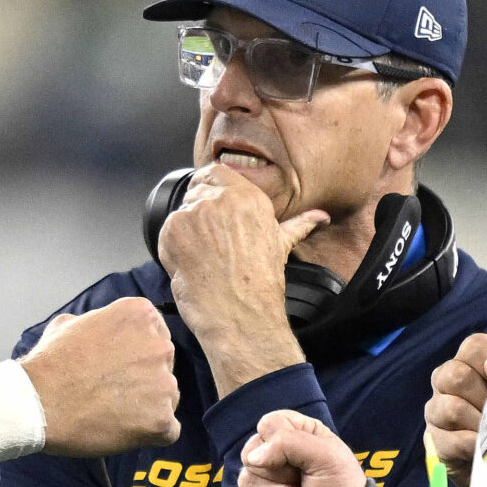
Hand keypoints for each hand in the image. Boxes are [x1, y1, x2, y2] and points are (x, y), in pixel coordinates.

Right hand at [21, 298, 181, 456]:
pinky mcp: (161, 420)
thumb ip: (97, 321)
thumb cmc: (48, 364)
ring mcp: (165, 385)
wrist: (36, 404)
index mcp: (141, 316)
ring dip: (147, 406)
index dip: (135, 354)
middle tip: (112, 392)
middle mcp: (160, 346)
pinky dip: (149, 434)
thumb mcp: (68, 324)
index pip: (155, 335)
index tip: (116, 366)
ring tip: (112, 413)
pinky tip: (123, 431)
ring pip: (168, 398)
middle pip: (165, 366)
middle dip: (144, 379)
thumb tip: (99, 327)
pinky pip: (168, 430)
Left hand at [160, 164, 328, 393]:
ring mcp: (193, 214)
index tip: (213, 210)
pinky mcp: (172, 232)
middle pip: (196, 191)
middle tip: (210, 242)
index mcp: (247, 197)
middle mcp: (219, 199)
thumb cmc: (261, 284)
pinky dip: (174, 248)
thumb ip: (298, 224)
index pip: (215, 172)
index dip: (211, 189)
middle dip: (200, 214)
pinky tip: (192, 265)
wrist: (240, 314)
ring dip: (187, 232)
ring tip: (203, 258)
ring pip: (181, 213)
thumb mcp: (281, 246)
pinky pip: (167, 233)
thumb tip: (319, 216)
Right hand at [238, 408, 366, 486]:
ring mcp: (266, 486)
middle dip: (279, 473)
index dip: (279, 441)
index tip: (301, 457)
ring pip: (246, 481)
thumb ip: (288, 442)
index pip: (267, 424)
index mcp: (297, 435)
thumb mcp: (326, 455)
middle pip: (249, 453)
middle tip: (303, 482)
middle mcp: (277, 457)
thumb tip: (253, 458)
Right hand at [426, 334, 486, 486]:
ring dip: (481, 423)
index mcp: (479, 360)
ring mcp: (441, 412)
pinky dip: (473, 445)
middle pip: (453, 375)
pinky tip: (486, 446)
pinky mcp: (439, 444)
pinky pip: (445, 440)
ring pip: (446, 408)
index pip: (473, 347)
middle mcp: (453, 382)